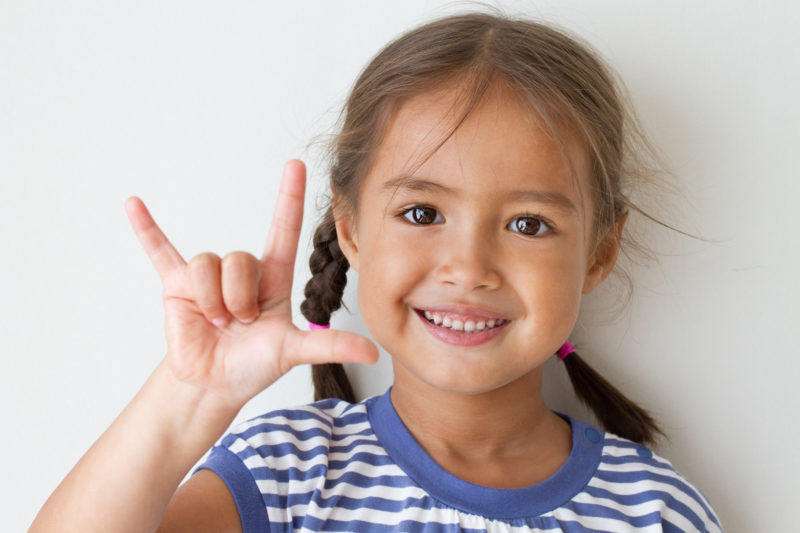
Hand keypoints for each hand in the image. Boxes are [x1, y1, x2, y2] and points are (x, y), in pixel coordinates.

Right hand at [125, 159, 377, 407]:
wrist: (213, 383)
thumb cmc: (254, 364)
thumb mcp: (293, 352)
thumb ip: (329, 346)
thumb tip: (373, 353)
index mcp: (274, 278)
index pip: (284, 229)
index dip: (290, 197)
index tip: (296, 164)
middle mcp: (242, 271)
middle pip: (240, 259)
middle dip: (238, 298)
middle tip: (239, 324)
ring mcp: (208, 276)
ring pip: (208, 264)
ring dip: (211, 300)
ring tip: (216, 323)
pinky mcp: (177, 285)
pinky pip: (161, 251)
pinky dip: (147, 230)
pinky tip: (133, 205)